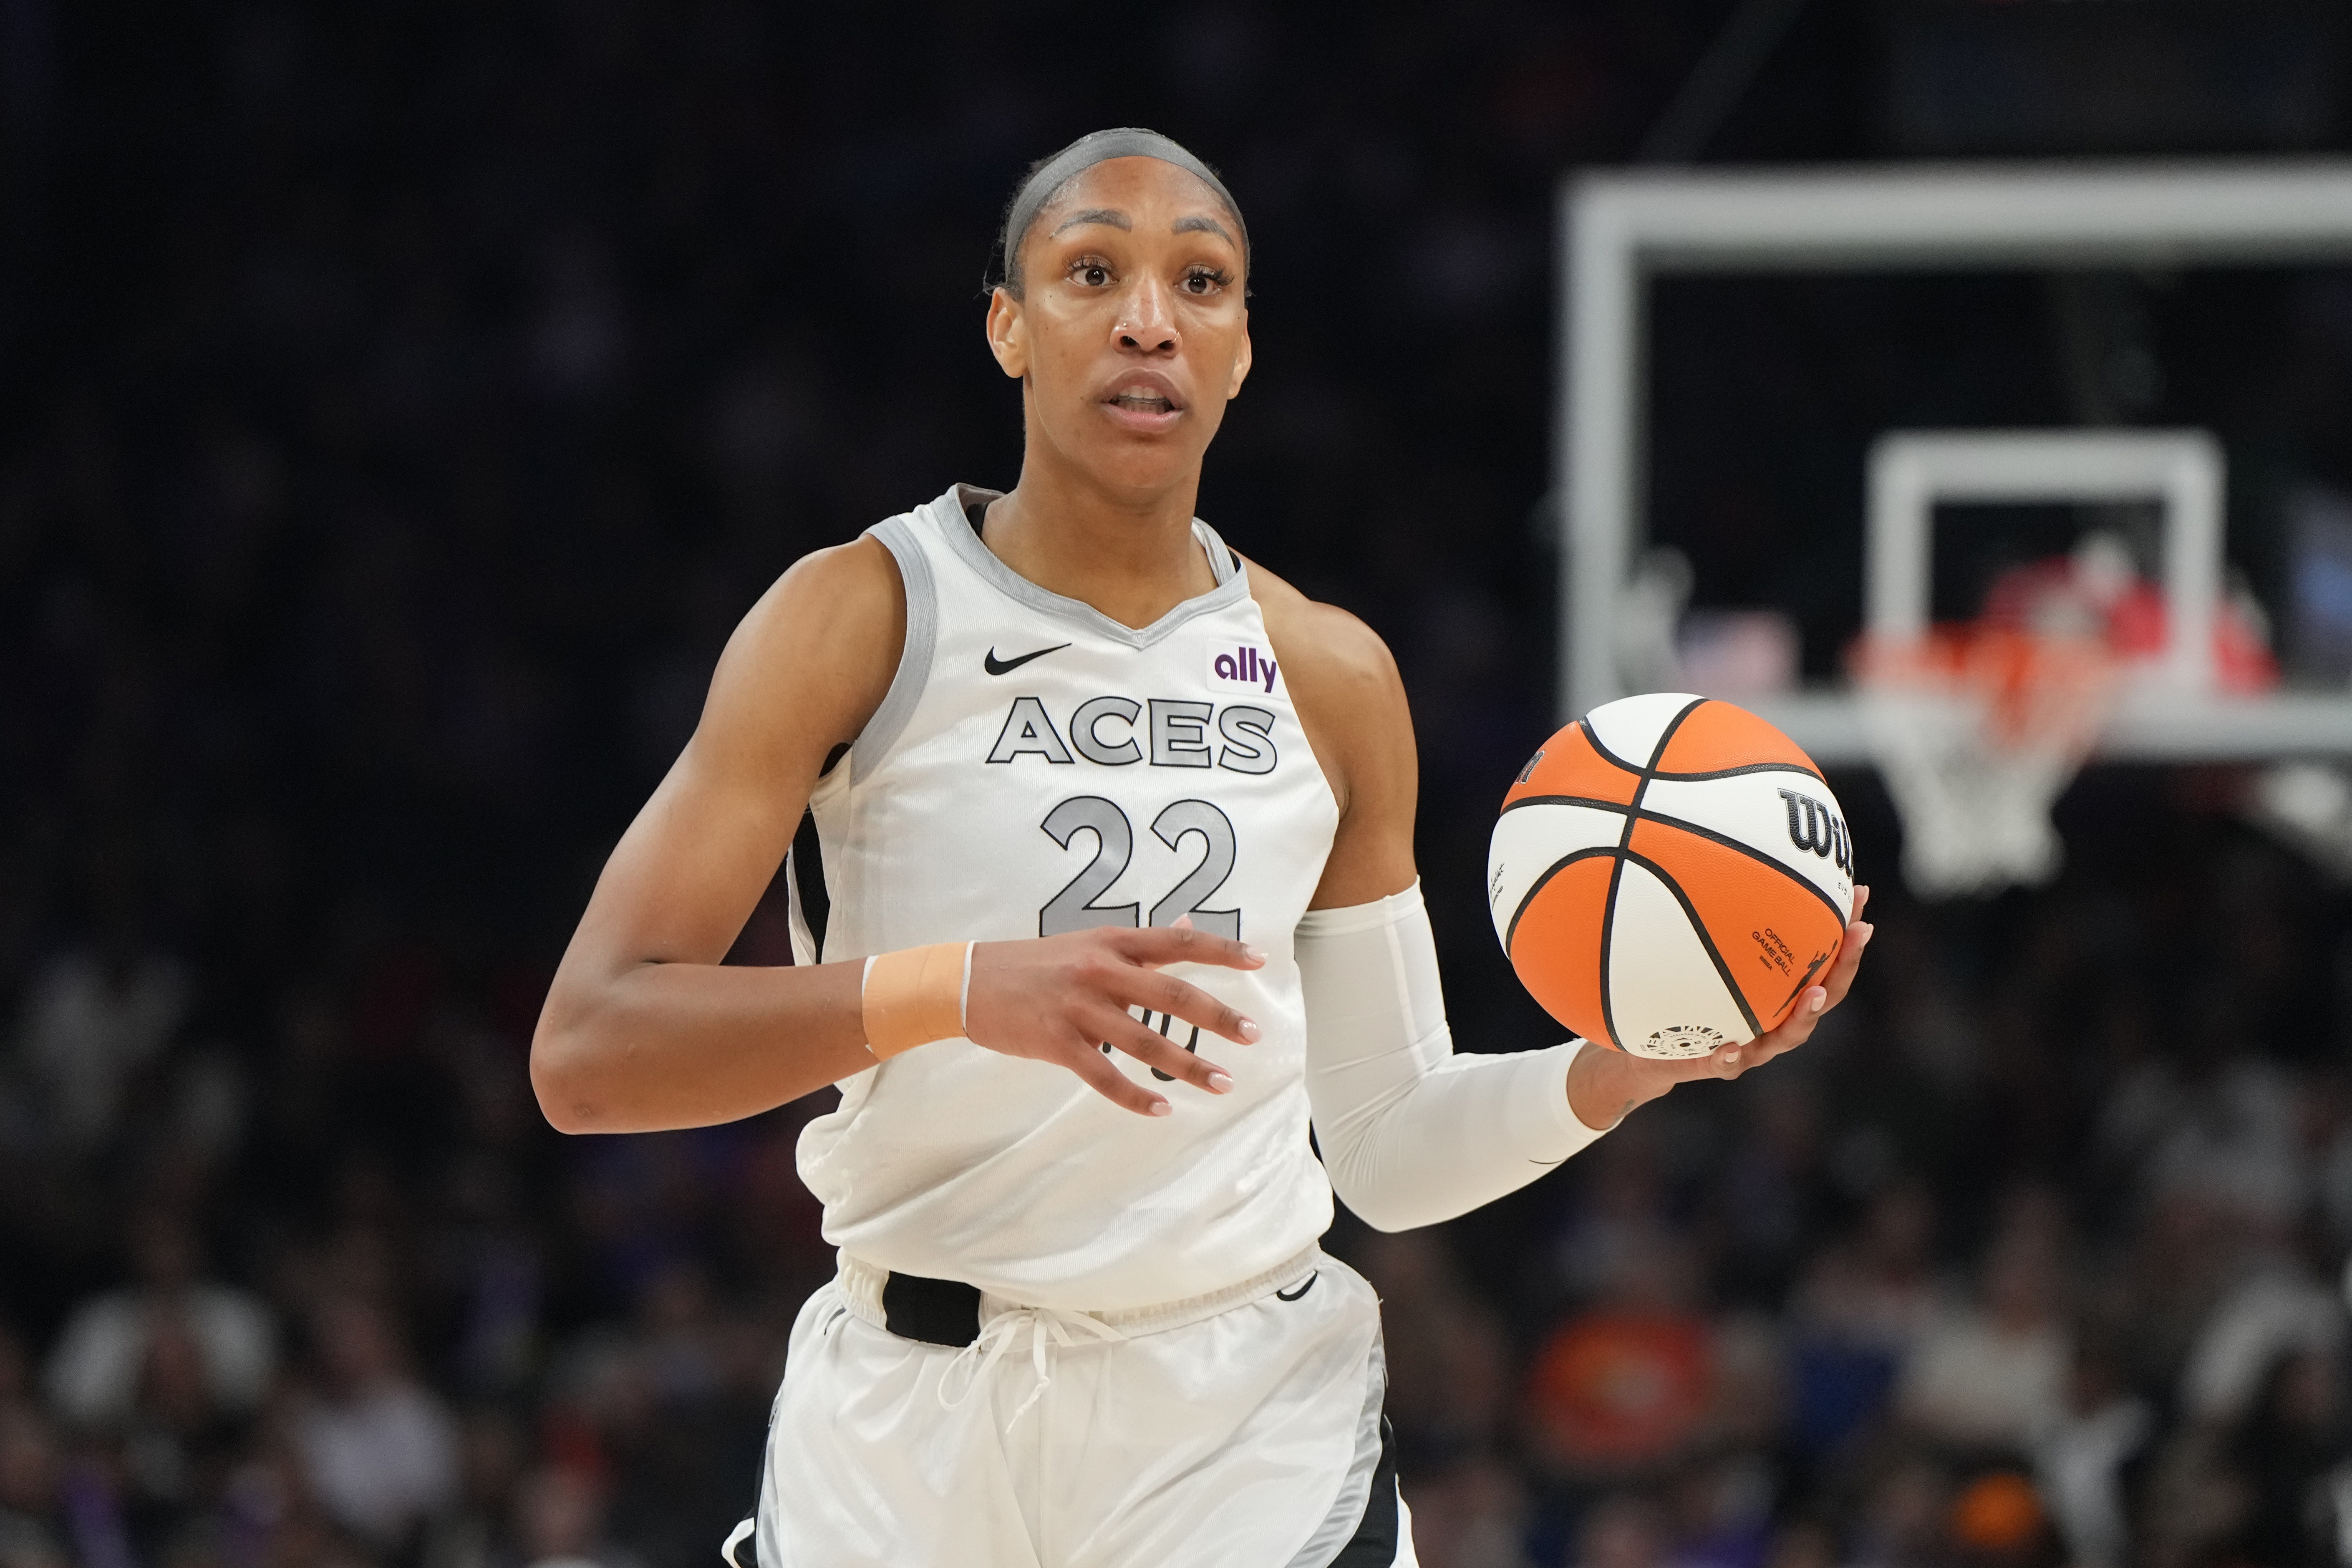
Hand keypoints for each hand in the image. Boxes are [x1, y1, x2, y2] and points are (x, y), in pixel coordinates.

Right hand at [962, 918, 1265, 1116]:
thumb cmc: (1033, 963)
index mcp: (1110, 942)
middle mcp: (1100, 971)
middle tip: (1252, 1034)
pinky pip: (1104, 1075)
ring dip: (1188, 1065)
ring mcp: (1078, 1008)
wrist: (967, 981)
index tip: (1259, 960)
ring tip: (1222, 1082)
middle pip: (1172, 994)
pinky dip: (1136, 1095)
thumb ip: (1138, 943)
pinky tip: (1163, 1109)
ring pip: (1145, 1041)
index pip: (1176, 942)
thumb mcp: (1087, 941)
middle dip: (1217, 1016)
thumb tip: (1187, 926)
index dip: (1220, 950)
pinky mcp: (1056, 1042)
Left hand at [1566, 885, 1872, 1129]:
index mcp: (1779, 991)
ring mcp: (1753, 1045)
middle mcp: (1776, 1018)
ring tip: (1814, 993)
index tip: (1861, 893)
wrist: (1649, 1053)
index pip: (1823, 958)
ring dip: (1805, 1015)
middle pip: (1825, 994)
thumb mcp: (1691, 952)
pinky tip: (1730, 1046)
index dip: (1846, 929)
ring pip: (1790, 1035)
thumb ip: (1707, 919)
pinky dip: (1732, 1057)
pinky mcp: (1720, 1066)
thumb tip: (1709, 856)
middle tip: (1859, 933)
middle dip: (1845, 964)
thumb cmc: (1680, 998)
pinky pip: (1729, 1064)